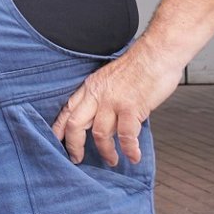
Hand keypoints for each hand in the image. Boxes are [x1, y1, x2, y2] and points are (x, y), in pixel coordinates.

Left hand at [52, 45, 181, 165]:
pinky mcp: (131, 108)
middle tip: (76, 159)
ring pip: (100, 134)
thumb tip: (107, 123)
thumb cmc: (140, 65)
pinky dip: (129, 149)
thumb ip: (104, 99)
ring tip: (112, 161)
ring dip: (106, 151)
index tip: (55, 140)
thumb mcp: (111, 79)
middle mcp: (98, 95)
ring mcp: (113, 102)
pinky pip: (126, 136)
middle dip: (73, 145)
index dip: (59, 127)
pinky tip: (133, 157)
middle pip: (75, 125)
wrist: (157, 53)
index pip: (68, 109)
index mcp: (91, 86)